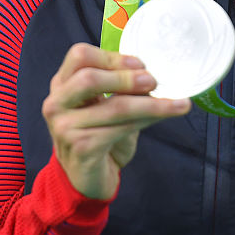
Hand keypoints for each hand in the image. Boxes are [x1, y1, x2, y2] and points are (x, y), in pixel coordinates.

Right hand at [41, 42, 190, 199]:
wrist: (88, 178)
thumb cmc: (99, 135)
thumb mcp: (107, 105)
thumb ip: (121, 88)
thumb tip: (154, 76)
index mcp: (62, 84)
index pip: (79, 56)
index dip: (112, 57)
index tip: (140, 64)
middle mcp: (57, 103)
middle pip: (89, 78)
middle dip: (127, 78)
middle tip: (154, 82)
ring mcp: (65, 127)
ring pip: (113, 107)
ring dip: (150, 104)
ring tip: (177, 103)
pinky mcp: (81, 148)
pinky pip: (120, 129)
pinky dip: (146, 121)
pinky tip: (163, 117)